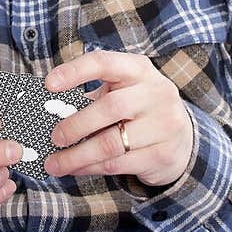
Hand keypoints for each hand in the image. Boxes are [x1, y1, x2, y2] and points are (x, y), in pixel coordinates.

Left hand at [42, 50, 194, 188]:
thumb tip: (49, 112)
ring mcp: (164, 124)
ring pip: (112, 143)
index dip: (75, 72)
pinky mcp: (162, 154)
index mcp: (139, 70)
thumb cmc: (139, 111)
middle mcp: (156, 93)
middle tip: (54, 137)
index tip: (49, 85)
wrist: (183, 138)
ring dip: (77, 155)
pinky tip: (76, 169)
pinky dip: (91, 168)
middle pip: (111, 107)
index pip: (104, 63)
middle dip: (76, 125)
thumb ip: (92, 98)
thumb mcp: (122, 92)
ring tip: (55, 163)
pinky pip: (118, 164)